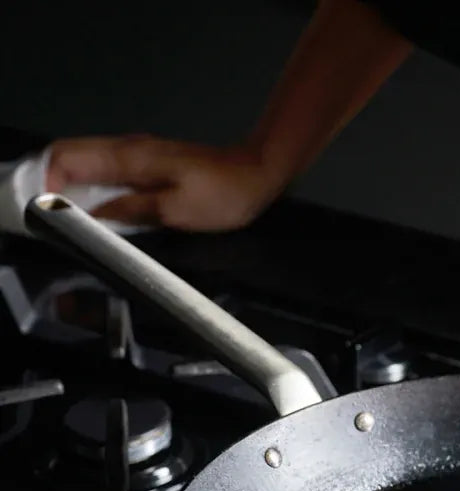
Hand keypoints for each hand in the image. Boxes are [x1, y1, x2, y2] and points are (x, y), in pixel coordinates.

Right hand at [46, 135, 285, 231]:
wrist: (257, 174)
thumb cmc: (222, 196)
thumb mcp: (175, 211)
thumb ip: (131, 210)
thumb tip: (95, 215)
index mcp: (129, 158)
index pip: (67, 158)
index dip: (49, 183)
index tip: (49, 212)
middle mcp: (128, 149)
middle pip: (73, 157)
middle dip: (57, 185)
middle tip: (58, 219)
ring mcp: (140, 154)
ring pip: (91, 164)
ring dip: (78, 188)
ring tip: (76, 220)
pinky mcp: (152, 163)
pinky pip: (112, 172)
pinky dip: (100, 189)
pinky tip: (106, 212)